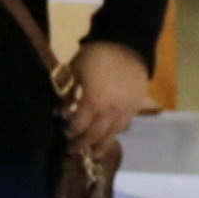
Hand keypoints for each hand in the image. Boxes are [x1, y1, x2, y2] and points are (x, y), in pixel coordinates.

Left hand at [65, 41, 147, 164]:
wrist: (127, 43)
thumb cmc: (96, 55)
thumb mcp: (75, 70)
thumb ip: (69, 92)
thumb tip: (62, 110)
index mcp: (93, 101)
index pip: (79, 125)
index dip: (71, 131)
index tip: (65, 132)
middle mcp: (110, 110)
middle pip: (96, 134)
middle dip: (83, 144)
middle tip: (73, 150)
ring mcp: (126, 109)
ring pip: (113, 134)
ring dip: (102, 145)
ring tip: (95, 154)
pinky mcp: (136, 105)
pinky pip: (125, 124)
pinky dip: (116, 132)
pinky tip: (111, 136)